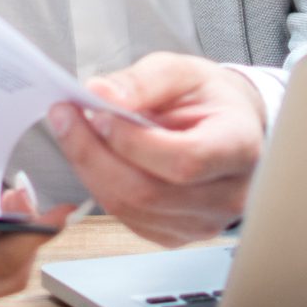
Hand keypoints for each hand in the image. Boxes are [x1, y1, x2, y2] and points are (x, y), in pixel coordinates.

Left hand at [47, 51, 266, 246]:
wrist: (230, 127)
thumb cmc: (209, 99)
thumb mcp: (184, 71)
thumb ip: (143, 80)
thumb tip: (101, 94)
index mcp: (240, 147)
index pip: (185, 160)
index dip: (134, 142)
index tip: (99, 112)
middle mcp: (228, 195)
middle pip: (149, 192)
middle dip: (95, 154)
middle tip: (66, 116)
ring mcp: (203, 223)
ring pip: (131, 208)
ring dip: (90, 168)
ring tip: (74, 130)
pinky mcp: (176, 235)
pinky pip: (126, 218)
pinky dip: (100, 185)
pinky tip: (94, 156)